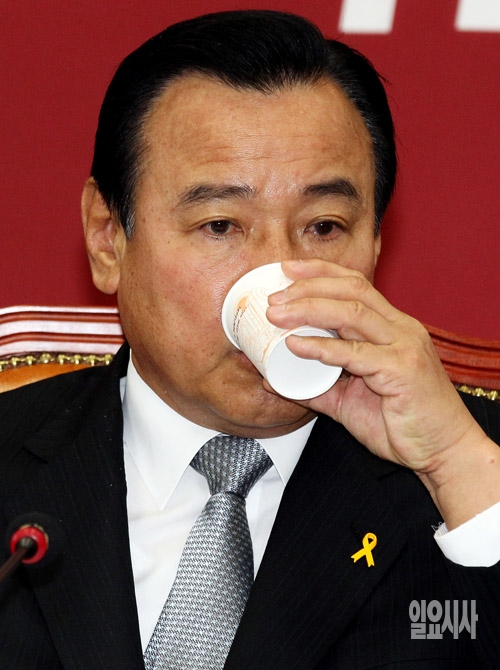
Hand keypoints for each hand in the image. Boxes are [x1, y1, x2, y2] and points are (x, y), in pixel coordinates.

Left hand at [267, 259, 499, 526]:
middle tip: (274, 298)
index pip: (354, 285)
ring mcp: (404, 346)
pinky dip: (322, 347)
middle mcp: (400, 329)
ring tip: (277, 315)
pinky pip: (356, 353)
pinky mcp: (402, 370)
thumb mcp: (349, 401)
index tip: (286, 270)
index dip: (319, 272)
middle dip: (307, 287)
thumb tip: (274, 381)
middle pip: (351, 291)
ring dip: (309, 309)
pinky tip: (297, 346)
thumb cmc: (402, 424)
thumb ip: (314, 388)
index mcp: (392, 328)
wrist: (443, 452)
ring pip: (352, 313)